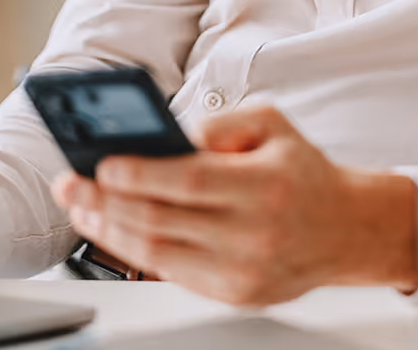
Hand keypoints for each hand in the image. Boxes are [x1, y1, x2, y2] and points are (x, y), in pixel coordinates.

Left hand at [52, 106, 417, 305]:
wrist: (346, 228)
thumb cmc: (302, 171)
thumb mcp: (273, 124)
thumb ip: (223, 123)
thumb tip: (172, 135)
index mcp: (264, 185)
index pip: (189, 182)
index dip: (140, 174)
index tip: (101, 163)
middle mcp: (253, 233)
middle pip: (163, 221)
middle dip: (106, 202)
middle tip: (70, 183)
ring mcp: (242, 270)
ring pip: (159, 253)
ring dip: (110, 230)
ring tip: (81, 207)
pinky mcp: (235, 294)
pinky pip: (174, 273)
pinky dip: (137, 252)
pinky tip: (115, 230)